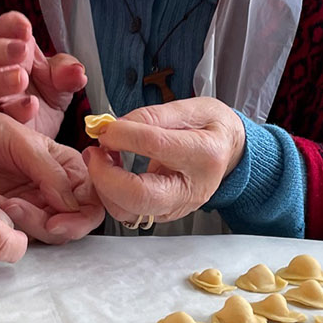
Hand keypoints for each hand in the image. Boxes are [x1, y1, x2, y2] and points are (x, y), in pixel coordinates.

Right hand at [0, 11, 87, 139]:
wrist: (38, 137)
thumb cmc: (44, 98)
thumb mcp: (62, 83)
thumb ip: (68, 73)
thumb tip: (77, 72)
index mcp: (15, 50)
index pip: (6, 29)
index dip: (12, 25)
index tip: (25, 28)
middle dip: (3, 50)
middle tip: (22, 51)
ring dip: (2, 80)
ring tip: (21, 79)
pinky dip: (15, 110)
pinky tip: (30, 107)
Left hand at [0, 108, 103, 243]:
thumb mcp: (22, 142)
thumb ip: (50, 172)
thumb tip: (71, 205)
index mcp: (69, 167)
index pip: (93, 200)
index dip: (81, 218)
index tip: (56, 222)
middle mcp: (59, 189)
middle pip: (75, 223)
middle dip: (53, 225)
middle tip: (21, 211)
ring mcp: (39, 205)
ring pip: (52, 234)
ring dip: (30, 225)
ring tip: (6, 204)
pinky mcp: (17, 218)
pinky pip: (27, 235)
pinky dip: (14, 229)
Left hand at [84, 97, 245, 226]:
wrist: (228, 152)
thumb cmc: (211, 128)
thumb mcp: (190, 108)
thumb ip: (151, 117)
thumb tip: (115, 127)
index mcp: (204, 154)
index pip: (156, 146)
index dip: (123, 135)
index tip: (106, 128)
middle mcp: (192, 188)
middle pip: (141, 196)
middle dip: (106, 175)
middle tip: (94, 152)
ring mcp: (178, 207)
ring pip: (129, 212)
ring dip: (104, 187)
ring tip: (100, 159)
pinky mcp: (164, 214)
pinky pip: (128, 213)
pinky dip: (110, 195)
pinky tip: (110, 172)